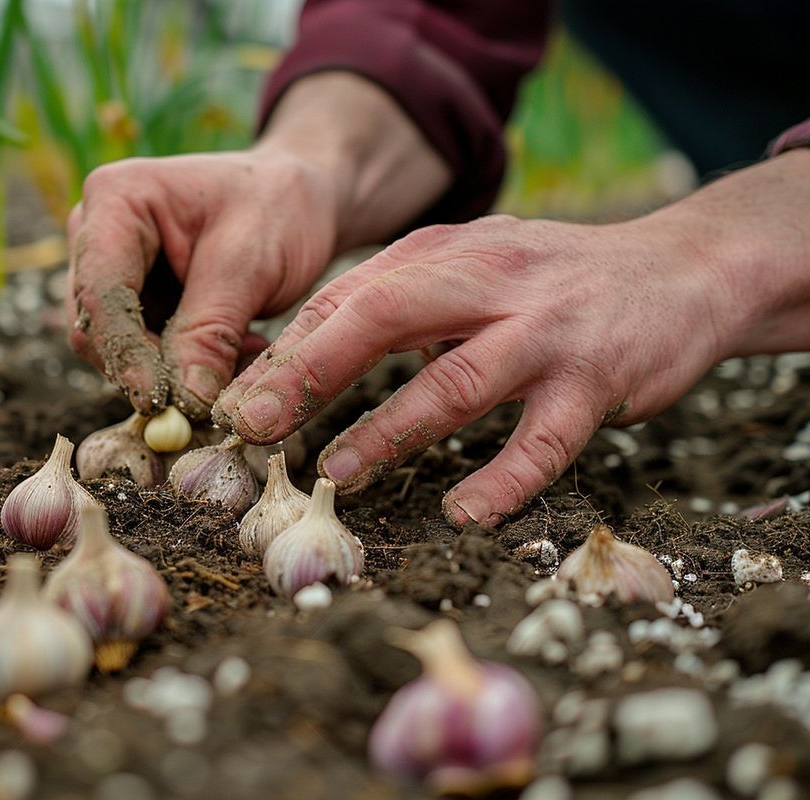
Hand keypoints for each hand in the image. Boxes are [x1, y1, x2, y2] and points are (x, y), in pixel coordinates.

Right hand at [66, 149, 338, 416]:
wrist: (297, 199)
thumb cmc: (277, 208)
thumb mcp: (250, 266)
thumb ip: (211, 332)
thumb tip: (184, 402)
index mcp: (116, 199)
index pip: (102, 291)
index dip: (124, 351)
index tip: (156, 401)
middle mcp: (95, 233)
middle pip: (96, 326)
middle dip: (149, 369)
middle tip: (213, 391)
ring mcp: (109, 270)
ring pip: (117, 349)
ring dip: (174, 372)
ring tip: (243, 352)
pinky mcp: (131, 302)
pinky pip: (142, 354)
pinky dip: (186, 367)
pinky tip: (237, 349)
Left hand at [213, 158, 809, 525]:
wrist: (680, 270)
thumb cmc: (549, 281)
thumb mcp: (468, 266)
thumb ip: (395, 302)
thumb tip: (300, 359)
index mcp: (444, 254)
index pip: (347, 297)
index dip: (286, 350)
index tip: (235, 400)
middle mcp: (489, 282)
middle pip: (383, 318)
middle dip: (310, 373)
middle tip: (254, 426)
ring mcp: (544, 331)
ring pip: (456, 383)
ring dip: (389, 430)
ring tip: (337, 471)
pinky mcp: (597, 381)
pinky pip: (541, 442)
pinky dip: (500, 481)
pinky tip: (462, 514)